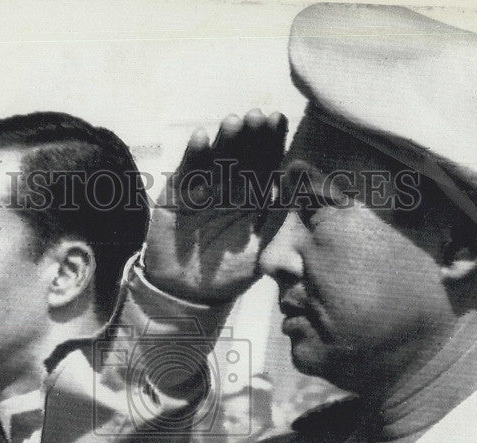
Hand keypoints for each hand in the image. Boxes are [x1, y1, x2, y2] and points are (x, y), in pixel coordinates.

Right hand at [143, 109, 287, 302]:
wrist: (187, 293)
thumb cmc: (229, 274)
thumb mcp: (260, 250)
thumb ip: (276, 221)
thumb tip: (298, 189)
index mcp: (254, 197)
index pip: (266, 163)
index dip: (272, 142)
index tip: (279, 120)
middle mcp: (231, 187)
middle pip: (242, 154)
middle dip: (250, 135)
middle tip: (257, 116)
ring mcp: (204, 188)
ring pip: (216, 157)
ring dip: (224, 139)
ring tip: (233, 122)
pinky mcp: (178, 194)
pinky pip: (187, 171)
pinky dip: (193, 155)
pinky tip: (200, 138)